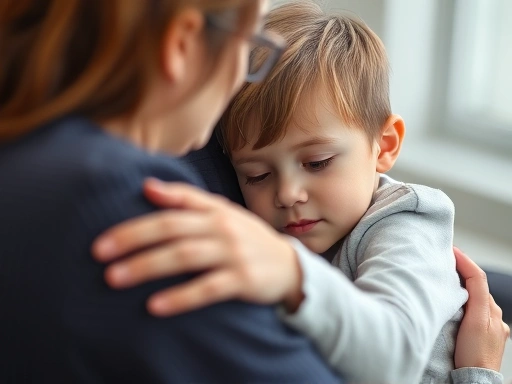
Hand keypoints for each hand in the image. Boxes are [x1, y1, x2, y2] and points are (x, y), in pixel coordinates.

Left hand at [92, 179, 303, 315]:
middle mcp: (222, 228)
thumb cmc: (246, 237)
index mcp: (214, 211)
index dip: (135, 224)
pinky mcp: (244, 280)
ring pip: (185, 257)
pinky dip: (181, 297)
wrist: (288, 264)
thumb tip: (147, 186)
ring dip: (148, 266)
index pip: (170, 211)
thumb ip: (187, 198)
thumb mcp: (222, 212)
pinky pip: (208, 289)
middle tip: (99, 256)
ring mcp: (234, 254)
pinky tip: (155, 306)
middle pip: (172, 231)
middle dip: (134, 242)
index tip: (102, 240)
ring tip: (115, 279)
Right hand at [453, 247, 509, 370]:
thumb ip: (475, 295)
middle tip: (443, 262)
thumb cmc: (474, 353)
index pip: (477, 277)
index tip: (450, 249)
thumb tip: (468, 271)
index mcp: (490, 309)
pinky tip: (454, 307)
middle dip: (461, 272)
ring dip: (462, 288)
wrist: (475, 379)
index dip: (464, 261)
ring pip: (474, 299)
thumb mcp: (475, 320)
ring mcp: (489, 326)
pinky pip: (473, 312)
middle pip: (476, 286)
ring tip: (445, 281)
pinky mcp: (483, 336)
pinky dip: (464, 303)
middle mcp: (493, 315)